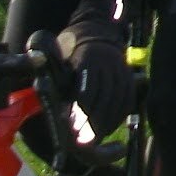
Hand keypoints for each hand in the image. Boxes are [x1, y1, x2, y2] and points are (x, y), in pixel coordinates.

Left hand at [57, 23, 132, 138]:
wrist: (95, 34)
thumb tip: (46, 97)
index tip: (74, 129)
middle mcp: (108, 63)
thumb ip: (55, 76)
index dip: (81, 111)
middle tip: (85, 141)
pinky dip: (119, 117)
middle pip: (104, 98)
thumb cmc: (71, 50)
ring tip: (96, 139)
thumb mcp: (60, 58)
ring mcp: (122, 70)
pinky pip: (128, 100)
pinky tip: (108, 128)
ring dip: (108, 123)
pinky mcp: (129, 78)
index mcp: (89, 58)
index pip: (87, 90)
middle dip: (94, 122)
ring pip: (118, 101)